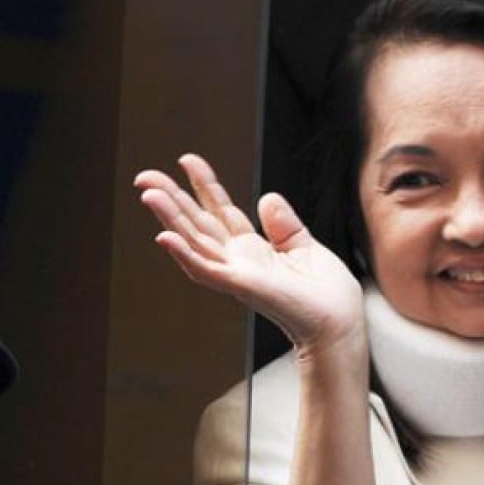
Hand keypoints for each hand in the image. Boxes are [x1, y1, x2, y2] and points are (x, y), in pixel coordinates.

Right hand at [134, 154, 362, 350]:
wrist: (339, 324)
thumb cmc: (327, 296)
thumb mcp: (306, 247)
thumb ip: (285, 224)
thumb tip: (267, 197)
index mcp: (253, 250)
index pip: (220, 211)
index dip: (203, 184)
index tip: (187, 160)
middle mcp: (238, 261)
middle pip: (197, 223)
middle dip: (171, 198)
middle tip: (144, 176)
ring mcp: (236, 274)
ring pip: (194, 242)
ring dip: (169, 219)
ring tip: (148, 194)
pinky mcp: (242, 286)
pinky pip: (206, 270)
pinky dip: (184, 254)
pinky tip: (165, 237)